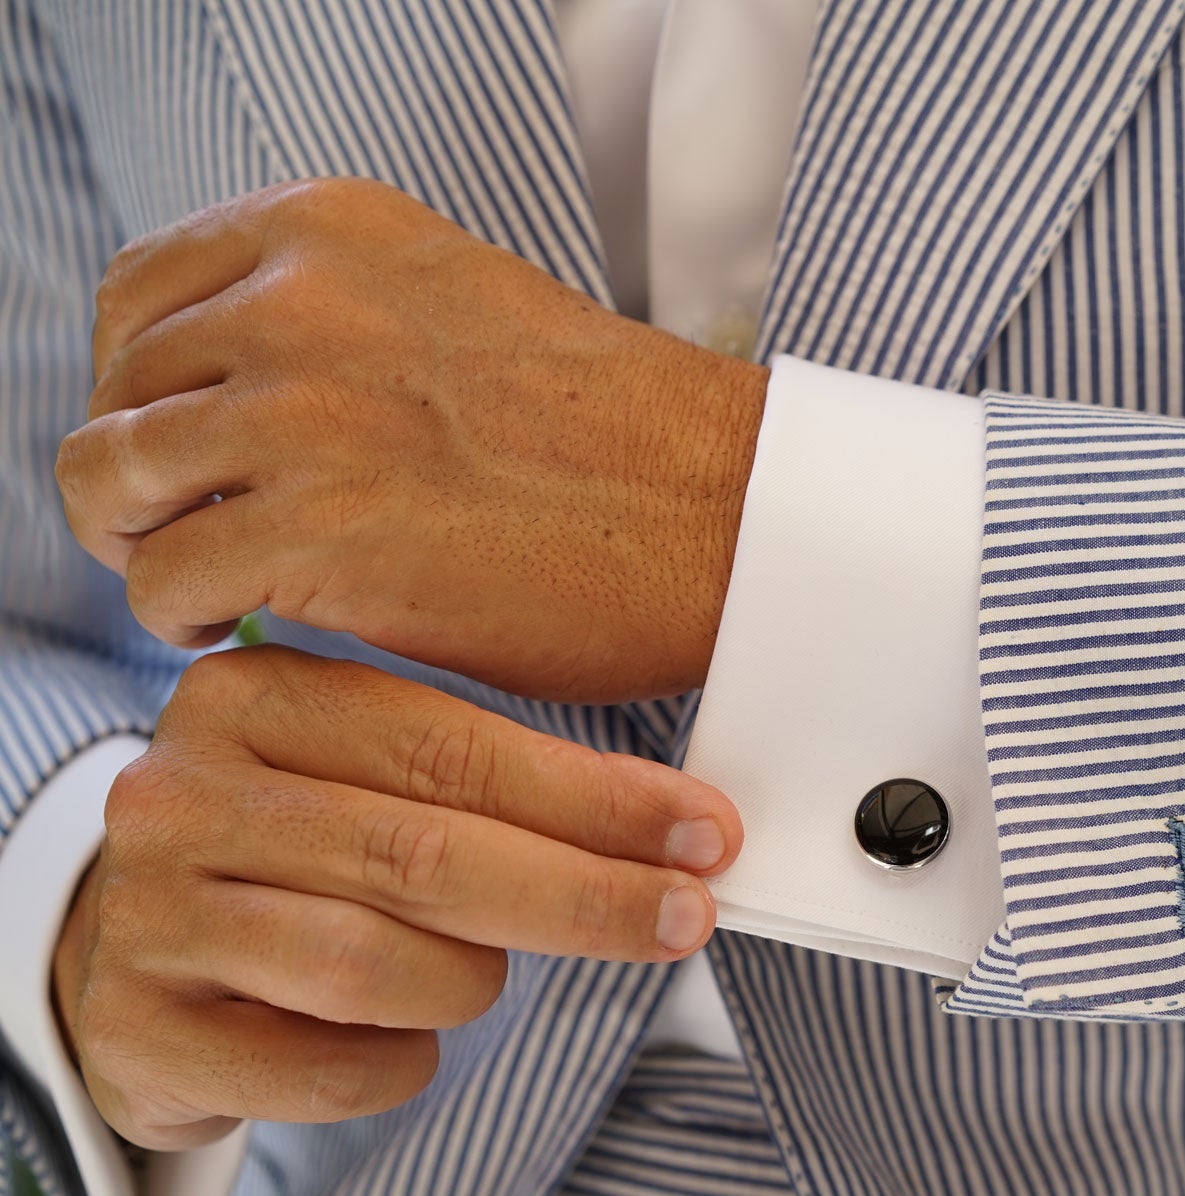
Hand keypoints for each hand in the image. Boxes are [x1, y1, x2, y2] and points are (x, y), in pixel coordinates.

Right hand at [52, 644, 741, 1150]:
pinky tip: (402, 1042)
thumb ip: (495, 782)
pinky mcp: (136, 1028)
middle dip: (584, 896)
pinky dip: (398, 1066)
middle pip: (426, 856)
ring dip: (467, 984)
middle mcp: (181, 793)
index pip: (454, 751)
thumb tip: (681, 827)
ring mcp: (146, 913)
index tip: (706, 832)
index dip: (597, 801)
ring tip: (476, 975)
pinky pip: (326, 1070)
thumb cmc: (296, 854)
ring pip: (377, 967)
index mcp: (251, 696)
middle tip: (685, 918)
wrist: (133, 953)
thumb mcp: (372, 778)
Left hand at [57, 177, 768, 702]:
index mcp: (333, 232)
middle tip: (197, 530)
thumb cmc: (617, 436)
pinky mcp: (317, 533)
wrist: (723, 515)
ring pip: (110, 483)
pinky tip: (243, 624)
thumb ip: (333, 321)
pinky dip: (184, 618)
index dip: (141, 386)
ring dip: (146, 544)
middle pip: (117, 393)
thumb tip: (231, 396)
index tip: (184, 447)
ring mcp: (302, 415)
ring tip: (210, 578)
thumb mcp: (454, 306)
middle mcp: (300, 303)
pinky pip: (164, 584)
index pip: (139, 296)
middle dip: (142, 476)